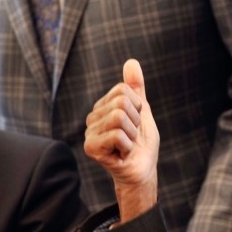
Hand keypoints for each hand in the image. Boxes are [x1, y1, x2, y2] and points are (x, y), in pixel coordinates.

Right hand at [84, 59, 159, 221]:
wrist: (142, 170)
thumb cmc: (141, 143)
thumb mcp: (142, 111)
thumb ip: (136, 87)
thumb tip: (131, 62)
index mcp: (102, 106)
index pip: (124, 90)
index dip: (137, 107)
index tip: (135, 123)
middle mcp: (92, 117)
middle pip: (122, 102)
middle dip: (136, 121)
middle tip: (131, 136)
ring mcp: (89, 132)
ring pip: (119, 117)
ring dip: (132, 134)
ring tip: (127, 145)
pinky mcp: (90, 148)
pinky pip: (117, 134)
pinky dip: (127, 146)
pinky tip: (122, 154)